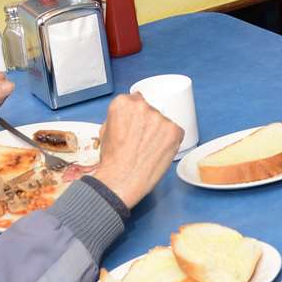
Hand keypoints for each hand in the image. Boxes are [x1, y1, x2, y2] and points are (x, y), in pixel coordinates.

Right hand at [92, 93, 183, 207]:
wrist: (121, 180)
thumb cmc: (112, 161)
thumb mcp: (105, 132)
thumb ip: (119, 118)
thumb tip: (128, 117)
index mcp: (123, 103)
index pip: (136, 101)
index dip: (136, 116)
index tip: (136, 125)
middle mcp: (142, 106)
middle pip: (150, 110)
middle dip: (148, 123)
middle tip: (142, 141)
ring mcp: (160, 118)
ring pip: (163, 122)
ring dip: (159, 132)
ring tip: (149, 149)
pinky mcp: (174, 131)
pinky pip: (176, 132)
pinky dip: (170, 141)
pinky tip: (159, 151)